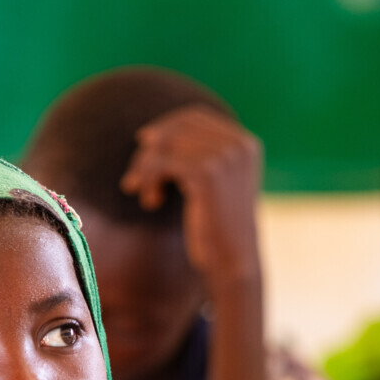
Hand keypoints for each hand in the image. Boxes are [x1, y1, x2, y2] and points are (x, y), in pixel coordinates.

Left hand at [120, 105, 263, 290]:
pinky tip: (151, 202)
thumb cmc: (216, 228)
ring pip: (167, 145)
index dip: (165, 127)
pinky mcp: (207, 173)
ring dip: (146, 169)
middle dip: (150, 150)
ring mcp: (226, 156)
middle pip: (178, 128)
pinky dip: (149, 180)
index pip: (195, 117)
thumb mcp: (210, 185)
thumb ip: (193, 156)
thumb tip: (147, 134)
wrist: (231, 262)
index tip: (144, 144)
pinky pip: (162, 163)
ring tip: (145, 195)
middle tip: (133, 178)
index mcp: (245, 143)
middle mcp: (239, 144)